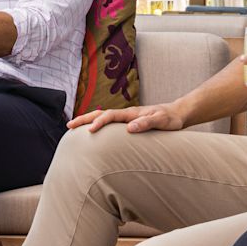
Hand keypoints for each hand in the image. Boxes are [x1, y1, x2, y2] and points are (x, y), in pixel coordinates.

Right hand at [68, 102, 184, 133]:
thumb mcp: (161, 122)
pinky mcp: (129, 122)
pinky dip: (98, 124)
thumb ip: (146, 124)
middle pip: (101, 114)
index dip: (99, 122)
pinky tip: (93, 131)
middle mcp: (127, 114)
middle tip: (69, 126)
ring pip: (103, 117)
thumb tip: (129, 128)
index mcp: (132, 113)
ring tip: (73, 127)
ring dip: (88, 121)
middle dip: (85, 119)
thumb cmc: (170, 119)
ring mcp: (127, 118)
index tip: (89, 131)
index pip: (110, 116)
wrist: (177, 114)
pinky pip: (109, 123)